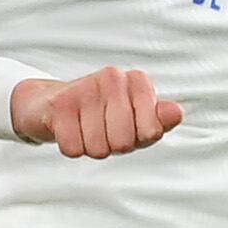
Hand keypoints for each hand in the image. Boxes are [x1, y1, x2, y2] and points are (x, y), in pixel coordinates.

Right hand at [10, 67, 183, 157]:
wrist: (51, 104)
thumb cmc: (101, 115)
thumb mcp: (136, 119)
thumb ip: (159, 120)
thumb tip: (176, 113)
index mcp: (137, 81)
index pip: (151, 131)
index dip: (138, 140)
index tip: (128, 127)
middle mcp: (113, 78)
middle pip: (123, 142)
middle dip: (113, 146)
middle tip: (103, 130)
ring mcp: (85, 88)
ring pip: (98, 148)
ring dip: (91, 147)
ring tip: (85, 128)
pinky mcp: (59, 104)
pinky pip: (73, 148)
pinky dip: (72, 147)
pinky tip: (69, 129)